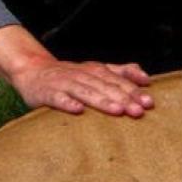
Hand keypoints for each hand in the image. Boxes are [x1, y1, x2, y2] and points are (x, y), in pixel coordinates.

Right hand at [9, 59, 153, 117]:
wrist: (33, 70)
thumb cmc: (70, 76)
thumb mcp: (95, 71)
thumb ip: (120, 72)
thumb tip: (145, 77)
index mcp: (95, 71)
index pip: (117, 80)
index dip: (133, 90)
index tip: (148, 102)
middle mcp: (82, 75)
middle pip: (105, 86)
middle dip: (123, 98)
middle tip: (138, 111)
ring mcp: (64, 83)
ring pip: (85, 91)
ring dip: (101, 101)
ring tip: (117, 111)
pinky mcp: (47, 93)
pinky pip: (58, 98)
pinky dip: (68, 103)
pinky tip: (78, 111)